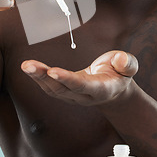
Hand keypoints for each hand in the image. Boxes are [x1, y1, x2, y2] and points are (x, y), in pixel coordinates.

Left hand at [21, 50, 138, 105]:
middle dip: (45, 77)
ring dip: (38, 78)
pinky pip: (49, 87)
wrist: (114, 87)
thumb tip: (121, 60)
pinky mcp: (66, 92)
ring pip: (53, 90)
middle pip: (62, 89)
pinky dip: (38, 78)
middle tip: (29, 66)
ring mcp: (74, 96)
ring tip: (26, 65)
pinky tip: (30, 68)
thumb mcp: (129, 66)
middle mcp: (85, 96)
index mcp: (101, 89)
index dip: (68, 79)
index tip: (53, 70)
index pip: (82, 85)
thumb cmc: (120, 73)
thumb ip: (128, 63)